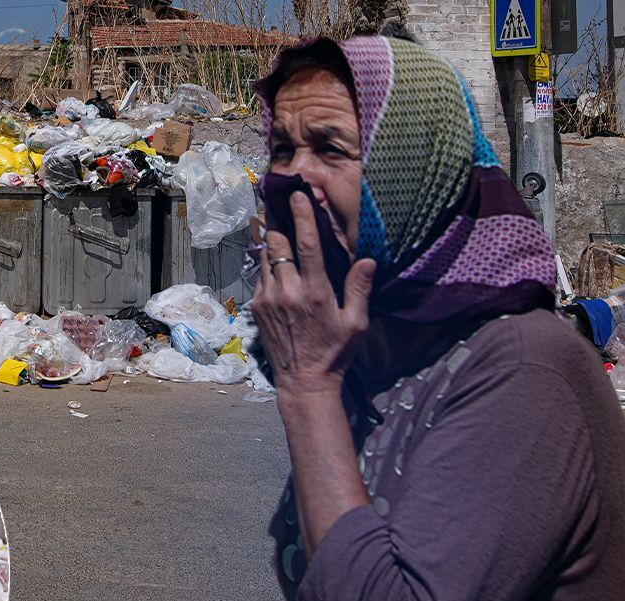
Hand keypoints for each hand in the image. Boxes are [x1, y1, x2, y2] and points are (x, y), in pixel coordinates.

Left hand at [251, 192, 376, 394]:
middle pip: (277, 244)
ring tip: (274, 217)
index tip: (298, 195)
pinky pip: (260, 275)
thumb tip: (367, 259)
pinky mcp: (257, 307)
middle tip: (280, 198)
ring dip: (270, 237)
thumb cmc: (335, 352)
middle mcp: (287, 292)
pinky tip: (274, 254)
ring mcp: (268, 299)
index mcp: (314, 292)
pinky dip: (267, 261)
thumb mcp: (356, 323)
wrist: (304, 381)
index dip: (302, 217)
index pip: (306, 245)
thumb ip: (359, 289)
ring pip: (264, 257)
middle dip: (279, 219)